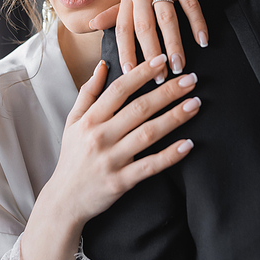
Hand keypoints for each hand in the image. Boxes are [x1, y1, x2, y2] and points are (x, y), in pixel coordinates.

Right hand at [44, 55, 199, 227]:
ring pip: (147, 134)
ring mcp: (111, 160)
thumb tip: (103, 64)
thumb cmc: (72, 157)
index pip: (119, 89)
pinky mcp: (121, 182)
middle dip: (167, 92)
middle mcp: (100, 137)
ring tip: (195, 104)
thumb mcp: (73, 121)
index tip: (161, 59)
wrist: (64, 200)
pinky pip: (150, 166)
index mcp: (89, 120)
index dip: (141, 72)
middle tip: (191, 79)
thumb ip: (88, 92)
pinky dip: (169, 155)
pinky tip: (188, 144)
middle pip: (138, 108)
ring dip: (174, 117)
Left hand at [90, 0, 246, 75]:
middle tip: (160, 78)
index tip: (130, 75)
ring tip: (180, 65)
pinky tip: (203, 40)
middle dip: (152, 54)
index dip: (125, 52)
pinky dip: (197, 23)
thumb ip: (117, 13)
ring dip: (174, 43)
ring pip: (166, 17)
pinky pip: (190, 3)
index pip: (123, 29)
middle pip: (144, 26)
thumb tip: (92, 24)